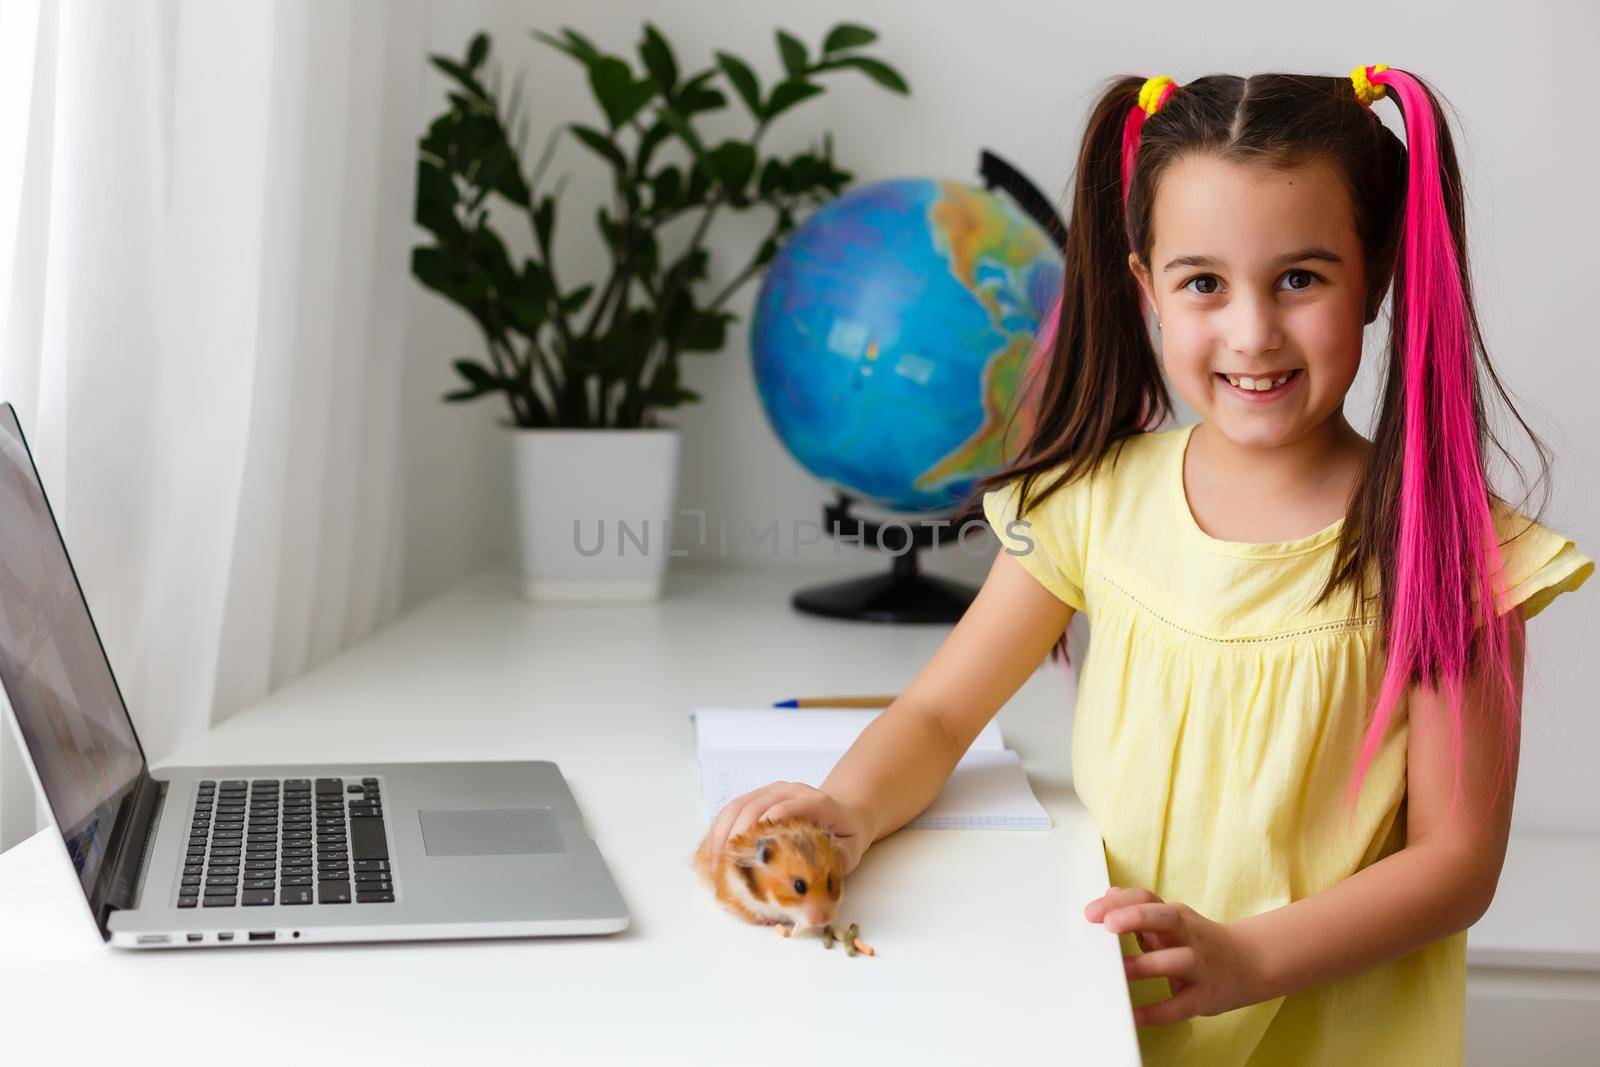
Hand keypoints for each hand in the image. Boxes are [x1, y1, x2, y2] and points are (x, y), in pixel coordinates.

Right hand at [706, 781, 872, 874]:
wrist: (843, 813)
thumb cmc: (845, 835)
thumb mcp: (851, 850)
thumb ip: (839, 862)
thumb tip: (818, 887)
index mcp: (817, 802)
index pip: (789, 808)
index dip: (768, 825)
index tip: (753, 851)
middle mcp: (791, 791)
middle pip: (756, 806)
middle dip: (737, 837)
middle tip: (725, 869)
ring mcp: (772, 792)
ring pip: (738, 806)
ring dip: (721, 836)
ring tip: (713, 866)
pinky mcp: (758, 797)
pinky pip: (732, 810)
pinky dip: (718, 831)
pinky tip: (712, 853)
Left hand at [1084, 887, 1265, 1025]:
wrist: (1249, 964)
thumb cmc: (1198, 942)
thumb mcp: (1171, 922)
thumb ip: (1140, 910)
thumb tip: (1109, 895)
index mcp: (1176, 917)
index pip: (1148, 898)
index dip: (1120, 902)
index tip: (1091, 913)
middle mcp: (1189, 936)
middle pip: (1167, 918)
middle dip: (1137, 917)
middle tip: (1107, 925)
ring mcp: (1201, 965)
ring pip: (1179, 959)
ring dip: (1148, 964)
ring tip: (1120, 971)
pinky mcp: (1205, 996)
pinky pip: (1182, 1004)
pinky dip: (1158, 1011)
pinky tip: (1135, 1015)